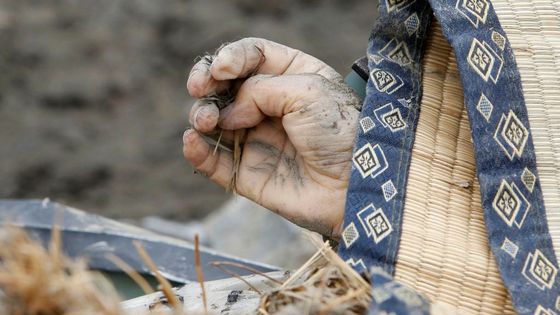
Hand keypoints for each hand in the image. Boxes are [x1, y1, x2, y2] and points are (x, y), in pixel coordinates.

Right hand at [183, 38, 360, 237]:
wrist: (354, 185)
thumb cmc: (339, 132)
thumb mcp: (305, 90)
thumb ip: (258, 90)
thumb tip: (229, 111)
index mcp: (291, 77)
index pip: (251, 57)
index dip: (230, 58)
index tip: (221, 68)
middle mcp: (272, 107)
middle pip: (225, 87)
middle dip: (206, 83)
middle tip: (199, 88)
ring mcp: (258, 140)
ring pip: (214, 122)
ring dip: (201, 115)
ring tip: (207, 121)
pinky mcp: (248, 174)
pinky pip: (214, 162)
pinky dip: (197, 152)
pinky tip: (192, 141)